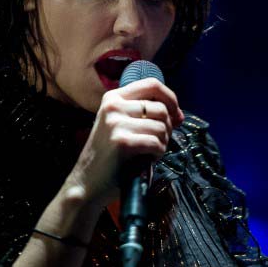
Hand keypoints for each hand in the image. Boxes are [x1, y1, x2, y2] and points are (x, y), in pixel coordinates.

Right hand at [66, 77, 184, 207]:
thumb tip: (179, 115)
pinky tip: (147, 159)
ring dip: (163, 142)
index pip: (152, 85)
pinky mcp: (122, 142)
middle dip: (168, 127)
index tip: (176, 115)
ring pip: (161, 126)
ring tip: (150, 152)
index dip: (171, 99)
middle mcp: (113, 106)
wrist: (88, 182)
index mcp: (113, 97)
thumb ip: (148, 115)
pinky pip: (156, 143)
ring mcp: (115, 123)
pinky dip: (158, 153)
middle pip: (160, 108)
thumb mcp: (123, 125)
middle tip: (159, 141)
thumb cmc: (111, 155)